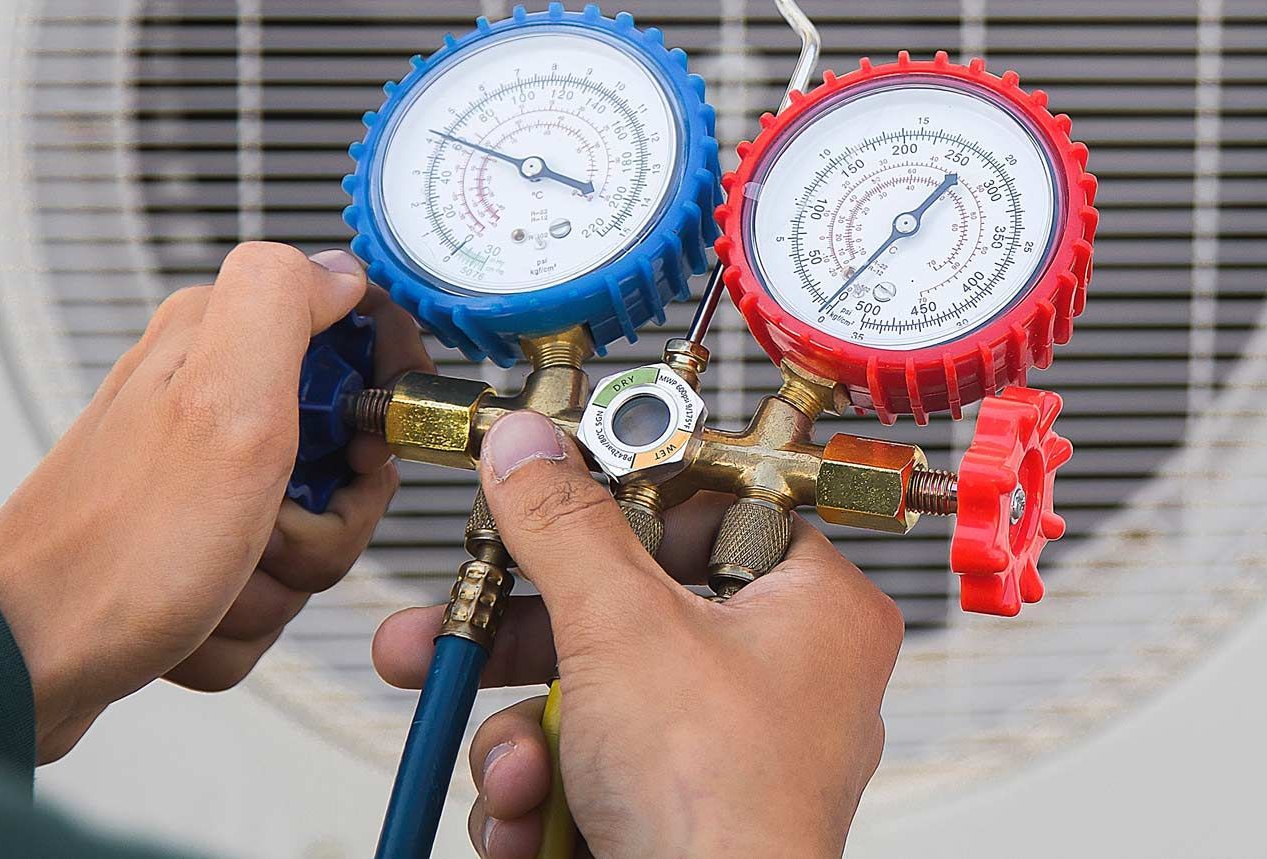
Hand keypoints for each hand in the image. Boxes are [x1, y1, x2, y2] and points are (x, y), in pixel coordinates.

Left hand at [0, 242, 430, 761]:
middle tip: (271, 525)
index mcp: (219, 343)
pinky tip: (195, 610)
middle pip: (342, 452)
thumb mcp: (220, 402)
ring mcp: (200, 476)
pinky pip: (268, 586)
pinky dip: (242, 619)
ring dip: (280, 580)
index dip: (379, 395)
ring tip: (220, 576)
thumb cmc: (117, 550)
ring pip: (311, 531)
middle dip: (325, 520)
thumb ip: (279, 303)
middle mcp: (207, 398)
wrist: (26, 662)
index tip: (363, 447)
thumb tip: (337, 269)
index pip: (354, 333)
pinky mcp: (191, 541)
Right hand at [372, 411, 904, 858]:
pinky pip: (591, 768)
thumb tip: (530, 446)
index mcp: (814, 606)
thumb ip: (563, 524)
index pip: (710, 507)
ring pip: (592, 696)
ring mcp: (730, 750)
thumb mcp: (620, 628)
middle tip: (452, 623)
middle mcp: (785, 673)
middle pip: (627, 608)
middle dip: (523, 640)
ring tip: (517, 772)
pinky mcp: (678, 814)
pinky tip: (529, 824)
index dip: (621, 500)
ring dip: (524, 737)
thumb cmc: (722, 812)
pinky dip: (543, 795)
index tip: (545, 492)